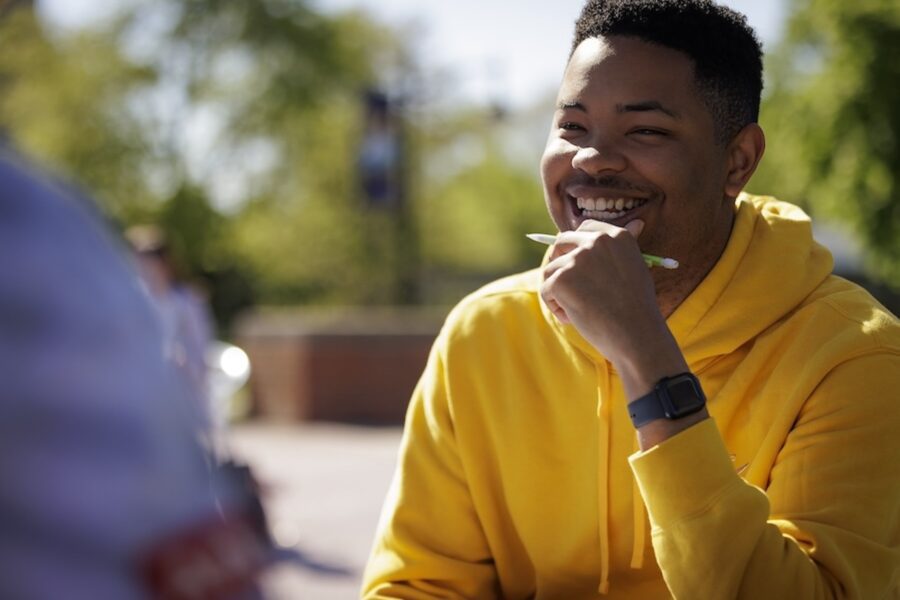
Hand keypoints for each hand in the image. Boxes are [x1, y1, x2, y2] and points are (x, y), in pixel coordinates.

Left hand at [540, 219, 687, 399]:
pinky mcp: (561, 279)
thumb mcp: (636, 268)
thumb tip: (637, 222)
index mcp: (617, 236)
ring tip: (578, 310)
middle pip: (561, 242)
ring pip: (550, 270)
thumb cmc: (638, 308)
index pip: (584, 228)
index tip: (580, 268)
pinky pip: (545, 289)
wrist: (637, 335)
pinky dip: (555, 306)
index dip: (576, 247)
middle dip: (560, 264)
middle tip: (570, 288)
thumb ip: (623, 248)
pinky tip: (573, 318)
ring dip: (558, 291)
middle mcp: (596, 242)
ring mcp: (577, 259)